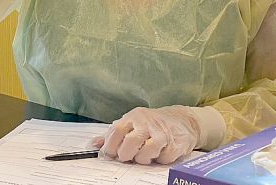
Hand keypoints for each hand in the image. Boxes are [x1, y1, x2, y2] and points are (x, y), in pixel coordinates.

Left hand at [95, 105, 224, 164]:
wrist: (182, 120)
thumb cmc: (151, 124)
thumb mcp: (131, 124)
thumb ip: (112, 135)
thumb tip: (93, 144)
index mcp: (133, 117)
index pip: (117, 130)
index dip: (110, 144)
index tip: (109, 154)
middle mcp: (147, 123)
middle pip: (131, 141)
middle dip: (125, 154)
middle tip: (126, 158)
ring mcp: (162, 133)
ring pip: (148, 150)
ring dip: (142, 158)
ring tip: (142, 157)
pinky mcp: (176, 143)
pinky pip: (164, 157)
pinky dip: (158, 160)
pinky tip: (158, 155)